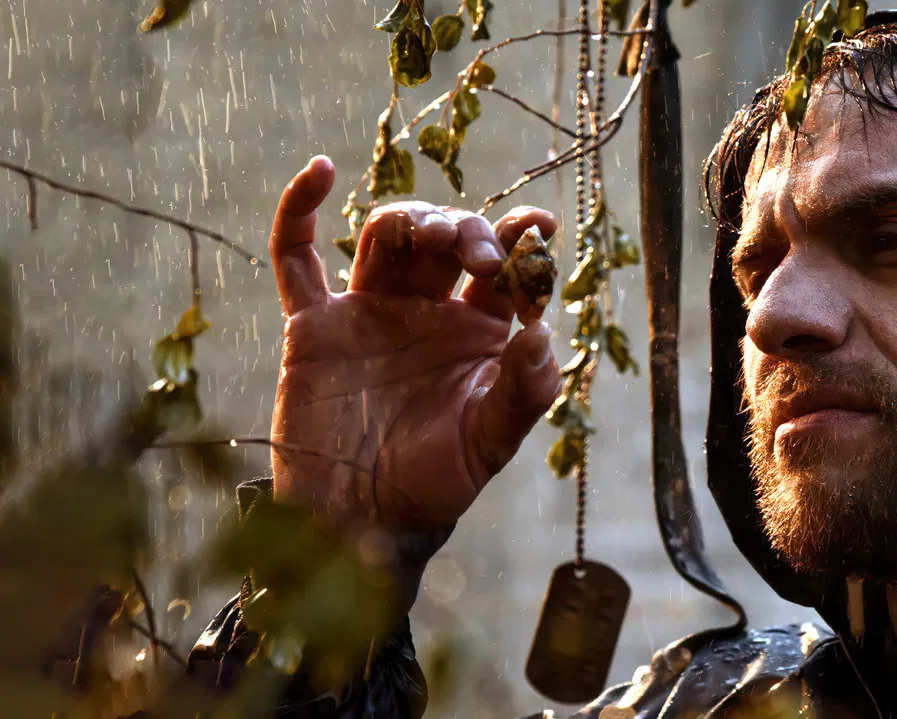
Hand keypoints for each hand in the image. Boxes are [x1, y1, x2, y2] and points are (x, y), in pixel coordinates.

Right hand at [267, 156, 560, 528]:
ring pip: (386, 236)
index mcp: (475, 333)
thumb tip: (545, 334)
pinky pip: (295, 259)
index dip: (521, 240)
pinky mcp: (313, 326)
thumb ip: (522, 392)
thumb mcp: (489, 444)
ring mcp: (367, 313)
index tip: (541, 227)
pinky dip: (298, 210)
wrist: (356, 521)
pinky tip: (319, 169)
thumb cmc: (431, 485)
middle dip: (466, 232)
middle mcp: (425, 313)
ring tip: (431, 234)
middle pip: (446, 240)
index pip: (504, 270)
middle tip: (480, 256)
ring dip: (409, 219)